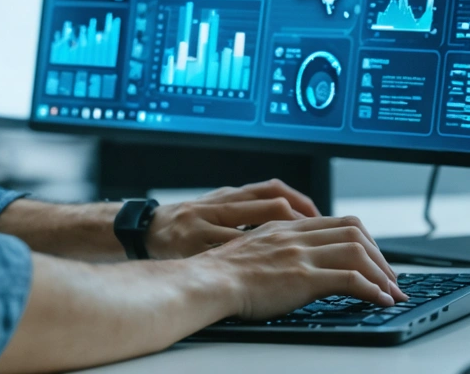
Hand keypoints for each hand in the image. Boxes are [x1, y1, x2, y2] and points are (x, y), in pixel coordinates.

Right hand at [145, 179, 320, 259]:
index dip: (300, 203)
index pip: (272, 189)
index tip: (321, 219)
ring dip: (290, 249)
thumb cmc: (186, 224)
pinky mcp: (194, 249)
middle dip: (305, 223)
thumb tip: (284, 210)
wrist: (145, 232)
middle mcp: (219, 206)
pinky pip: (231, 258)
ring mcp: (206, 227)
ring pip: (256, 231)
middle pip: (273, 204)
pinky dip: (258, 268)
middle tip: (323, 242)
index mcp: (227, 195)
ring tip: (313, 263)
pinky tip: (279, 280)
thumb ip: (245, 208)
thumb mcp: (216, 207)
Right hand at [197, 215, 405, 321]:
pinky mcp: (303, 277)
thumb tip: (293, 260)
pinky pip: (349, 279)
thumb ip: (276, 246)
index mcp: (287, 227)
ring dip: (381, 274)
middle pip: (354, 232)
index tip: (373, 258)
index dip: (364, 240)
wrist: (208, 281)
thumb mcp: (253, 247)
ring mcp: (301, 255)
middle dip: (380, 255)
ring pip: (357, 252)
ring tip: (392, 291)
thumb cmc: (222, 273)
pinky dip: (372, 289)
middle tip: (390, 277)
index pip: (338, 222)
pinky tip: (380, 300)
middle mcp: (297, 235)